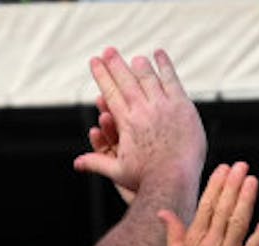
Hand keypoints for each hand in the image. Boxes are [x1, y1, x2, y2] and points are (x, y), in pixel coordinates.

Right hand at [74, 48, 205, 197]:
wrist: (174, 181)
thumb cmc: (147, 180)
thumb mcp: (118, 172)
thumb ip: (97, 163)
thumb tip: (77, 164)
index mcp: (126, 122)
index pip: (110, 92)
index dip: (101, 75)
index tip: (94, 61)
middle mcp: (143, 110)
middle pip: (126, 80)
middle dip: (115, 63)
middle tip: (108, 51)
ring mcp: (163, 106)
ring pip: (148, 77)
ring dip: (140, 65)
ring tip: (134, 58)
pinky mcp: (182, 106)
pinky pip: (172, 80)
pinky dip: (164, 66)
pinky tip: (159, 54)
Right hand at [160, 162, 258, 245]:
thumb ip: (173, 232)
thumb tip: (163, 212)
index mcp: (194, 241)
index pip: (206, 206)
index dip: (216, 186)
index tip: (224, 169)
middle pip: (224, 210)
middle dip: (233, 185)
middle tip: (241, 166)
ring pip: (238, 223)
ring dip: (246, 200)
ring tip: (252, 180)